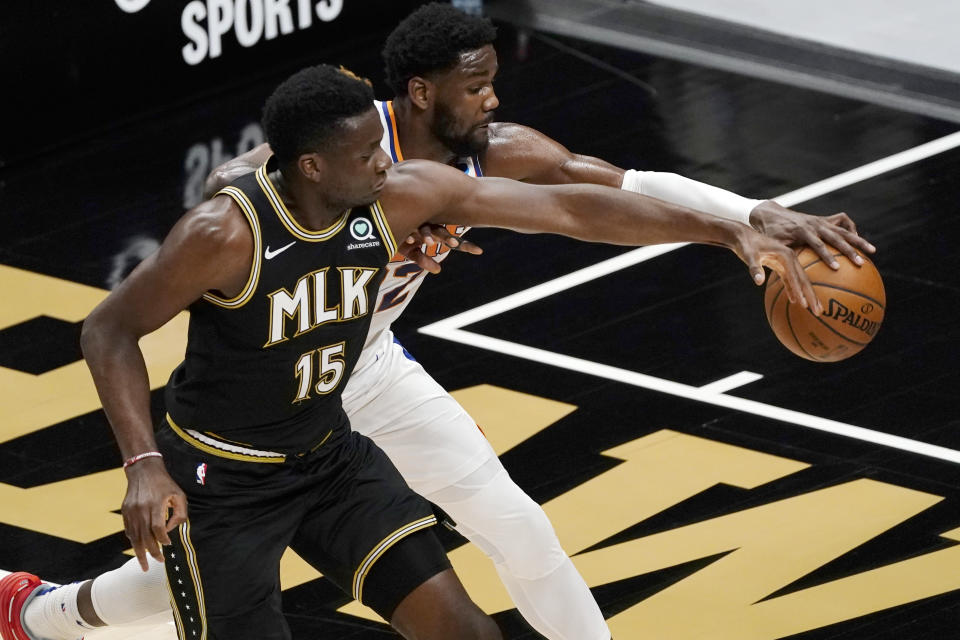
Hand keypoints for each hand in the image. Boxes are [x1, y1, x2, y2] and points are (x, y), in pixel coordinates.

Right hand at [122, 457, 187, 570]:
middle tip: (159, 561)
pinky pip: (129, 530)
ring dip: (140, 552)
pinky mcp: (125, 511)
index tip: (168, 545)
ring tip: (144, 564)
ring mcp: (131, 511)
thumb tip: (170, 531)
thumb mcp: (179, 495)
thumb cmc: (164, 483)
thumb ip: (180, 514)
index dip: (163, 540)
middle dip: (152, 552)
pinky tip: (138, 548)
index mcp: (156, 505)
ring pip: (135, 537)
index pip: (158, 529)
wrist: (143, 470)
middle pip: (145, 537)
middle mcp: (141, 509)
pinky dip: (134, 540)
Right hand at [396, 224, 482, 273]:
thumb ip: (423, 260)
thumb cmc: (398, 235)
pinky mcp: (402, 223)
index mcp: (433, 232)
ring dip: (429, 235)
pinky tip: (411, 239)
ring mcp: (415, 223)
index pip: (452, 240)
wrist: (379, 218)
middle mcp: (427, 226)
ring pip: (425, 229)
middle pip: (442, 232)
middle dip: (448, 238)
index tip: (479, 252)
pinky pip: (408, 229)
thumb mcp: (410, 251)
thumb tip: (438, 270)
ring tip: (431, 243)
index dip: (465, 245)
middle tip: (455, 243)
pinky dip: (410, 234)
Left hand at [735, 227, 822, 314]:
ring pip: (799, 280)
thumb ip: (754, 268)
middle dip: (811, 296)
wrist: (743, 235)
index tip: (804, 304)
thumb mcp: (749, 255)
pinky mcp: (781, 265)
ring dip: (806, 295)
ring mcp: (786, 262)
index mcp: (786, 254)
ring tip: (814, 309)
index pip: (795, 276)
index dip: (799, 291)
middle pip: (803, 279)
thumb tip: (758, 282)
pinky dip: (793, 290)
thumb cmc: (746, 244)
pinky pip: (789, 280)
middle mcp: (790, 258)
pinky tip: (795, 301)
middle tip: (819, 311)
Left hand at [749, 201, 875, 268]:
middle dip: (850, 250)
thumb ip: (776, 260)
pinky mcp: (824, 219)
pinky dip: (851, 229)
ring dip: (859, 240)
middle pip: (837, 236)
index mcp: (801, 231)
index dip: (827, 256)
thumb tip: (771, 282)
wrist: (771, 214)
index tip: (837, 268)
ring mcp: (821, 220)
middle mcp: (814, 224)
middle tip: (861, 263)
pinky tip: (856, 241)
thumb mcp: (773, 246)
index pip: (817, 245)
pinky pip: (842, 221)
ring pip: (844, 229)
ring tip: (873, 251)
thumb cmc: (770, 235)